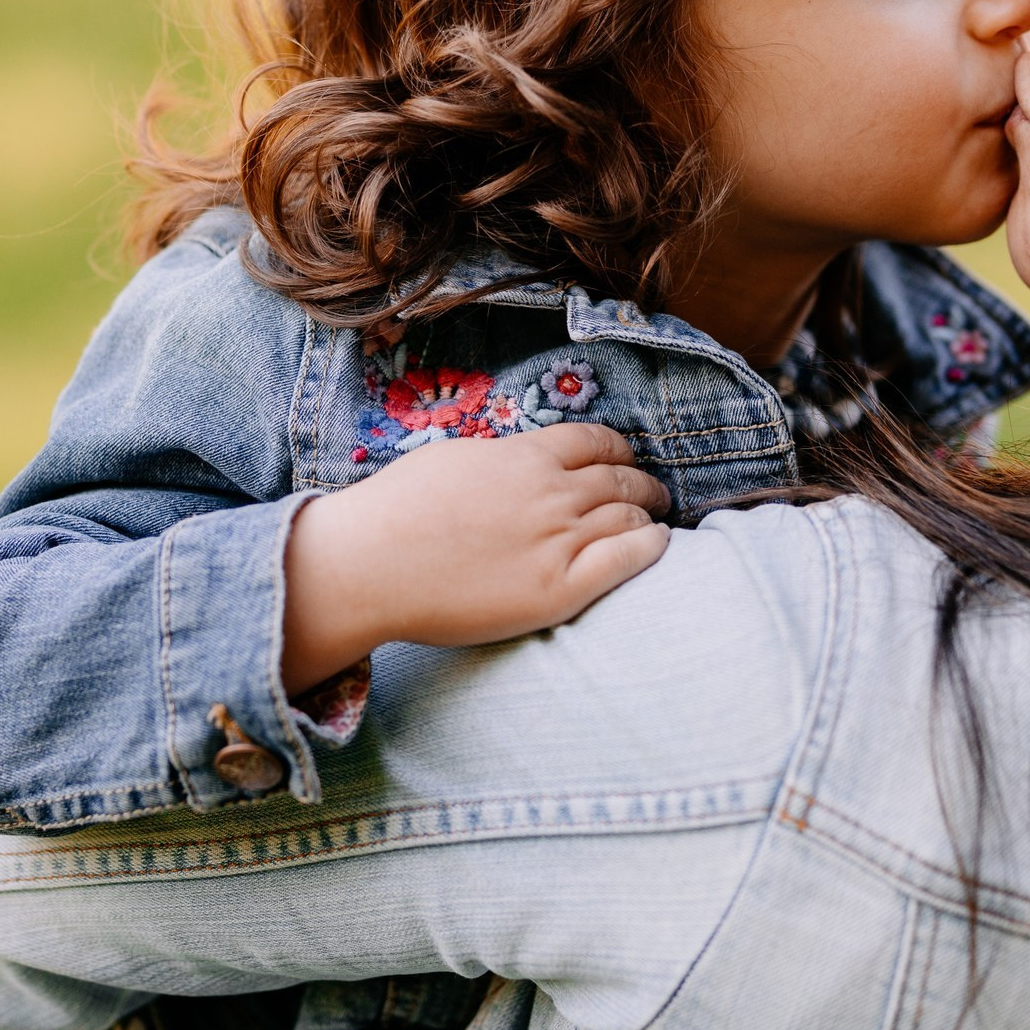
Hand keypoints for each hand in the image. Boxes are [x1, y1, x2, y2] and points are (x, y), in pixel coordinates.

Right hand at [280, 422, 670, 691]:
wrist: (371, 565)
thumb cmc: (396, 511)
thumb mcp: (454, 459)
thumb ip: (500, 461)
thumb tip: (519, 464)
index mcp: (524, 455)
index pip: (594, 442)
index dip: (618, 450)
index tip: (625, 458)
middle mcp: (552, 491)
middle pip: (620, 478)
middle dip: (643, 483)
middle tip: (654, 491)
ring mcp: (560, 539)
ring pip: (630, 515)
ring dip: (649, 515)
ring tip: (656, 521)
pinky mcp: (561, 588)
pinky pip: (628, 559)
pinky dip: (651, 546)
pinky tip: (658, 545)